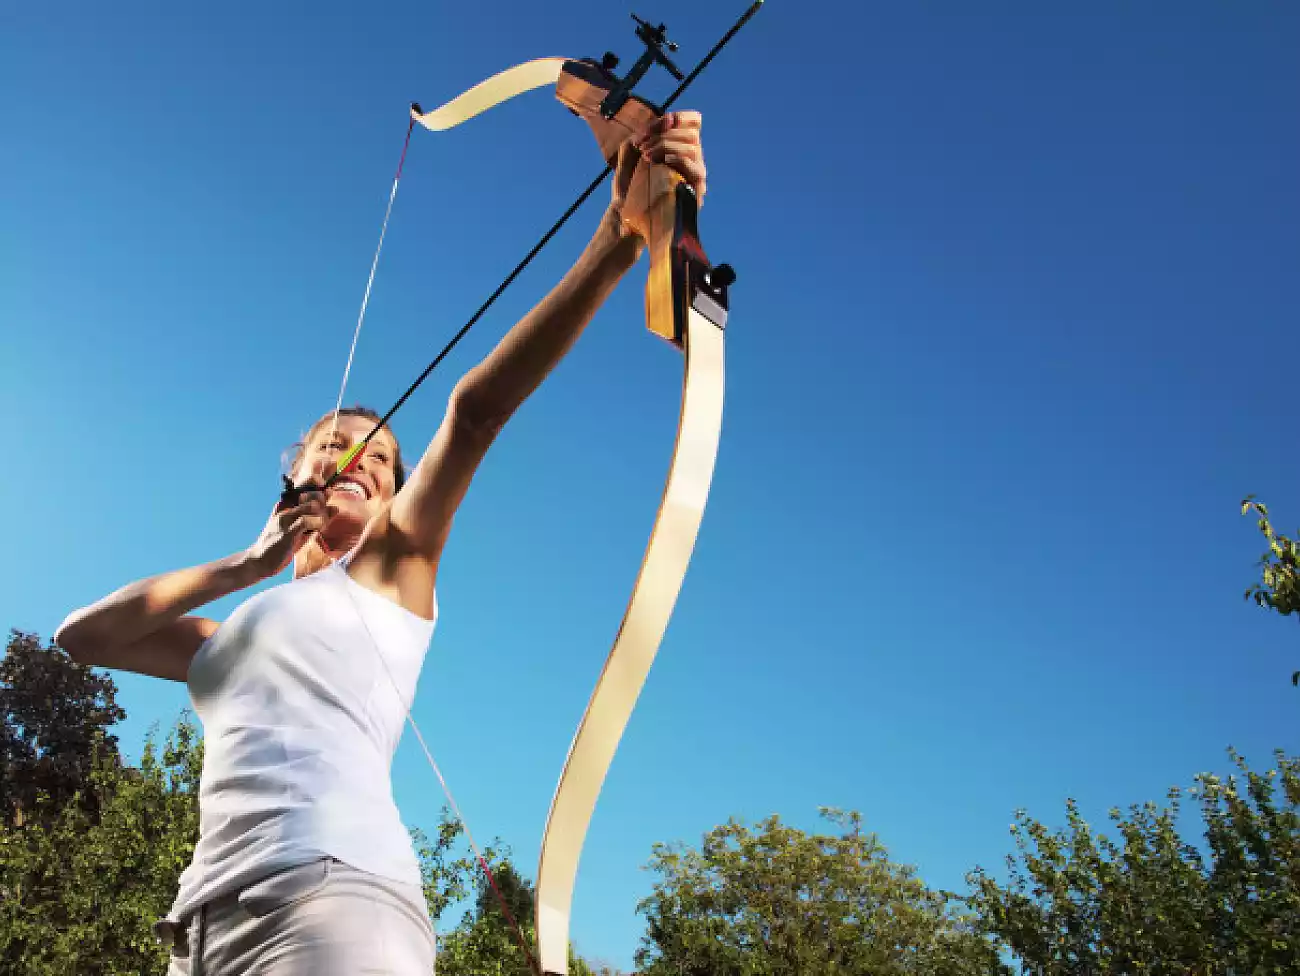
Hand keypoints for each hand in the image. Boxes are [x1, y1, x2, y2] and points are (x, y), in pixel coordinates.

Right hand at [244, 488, 327, 579]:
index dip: (317, 483)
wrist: (259, 561)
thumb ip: (317, 518)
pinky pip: (306, 522)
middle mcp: (285, 508)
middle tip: (322, 513)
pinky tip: (317, 529)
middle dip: (322, 500)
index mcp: (285, 504)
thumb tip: (335, 508)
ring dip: (322, 514)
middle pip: (311, 493)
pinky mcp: (286, 533)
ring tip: (320, 524)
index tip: (326, 491)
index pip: (303, 484)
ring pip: (311, 505)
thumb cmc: (282, 544)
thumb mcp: (301, 529)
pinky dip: (317, 523)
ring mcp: (285, 520)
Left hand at [611, 110, 706, 238]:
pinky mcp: (695, 191)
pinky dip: (676, 158)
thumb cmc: (629, 185)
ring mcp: (695, 176)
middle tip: (642, 145)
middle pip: (692, 133)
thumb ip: (642, 134)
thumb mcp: (630, 152)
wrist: (625, 215)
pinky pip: (694, 168)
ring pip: (692, 147)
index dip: (680, 117)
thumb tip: (662, 122)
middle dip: (665, 133)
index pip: (694, 123)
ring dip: (666, 145)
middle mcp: (692, 160)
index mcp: (680, 148)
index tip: (661, 121)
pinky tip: (659, 161)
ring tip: (645, 155)